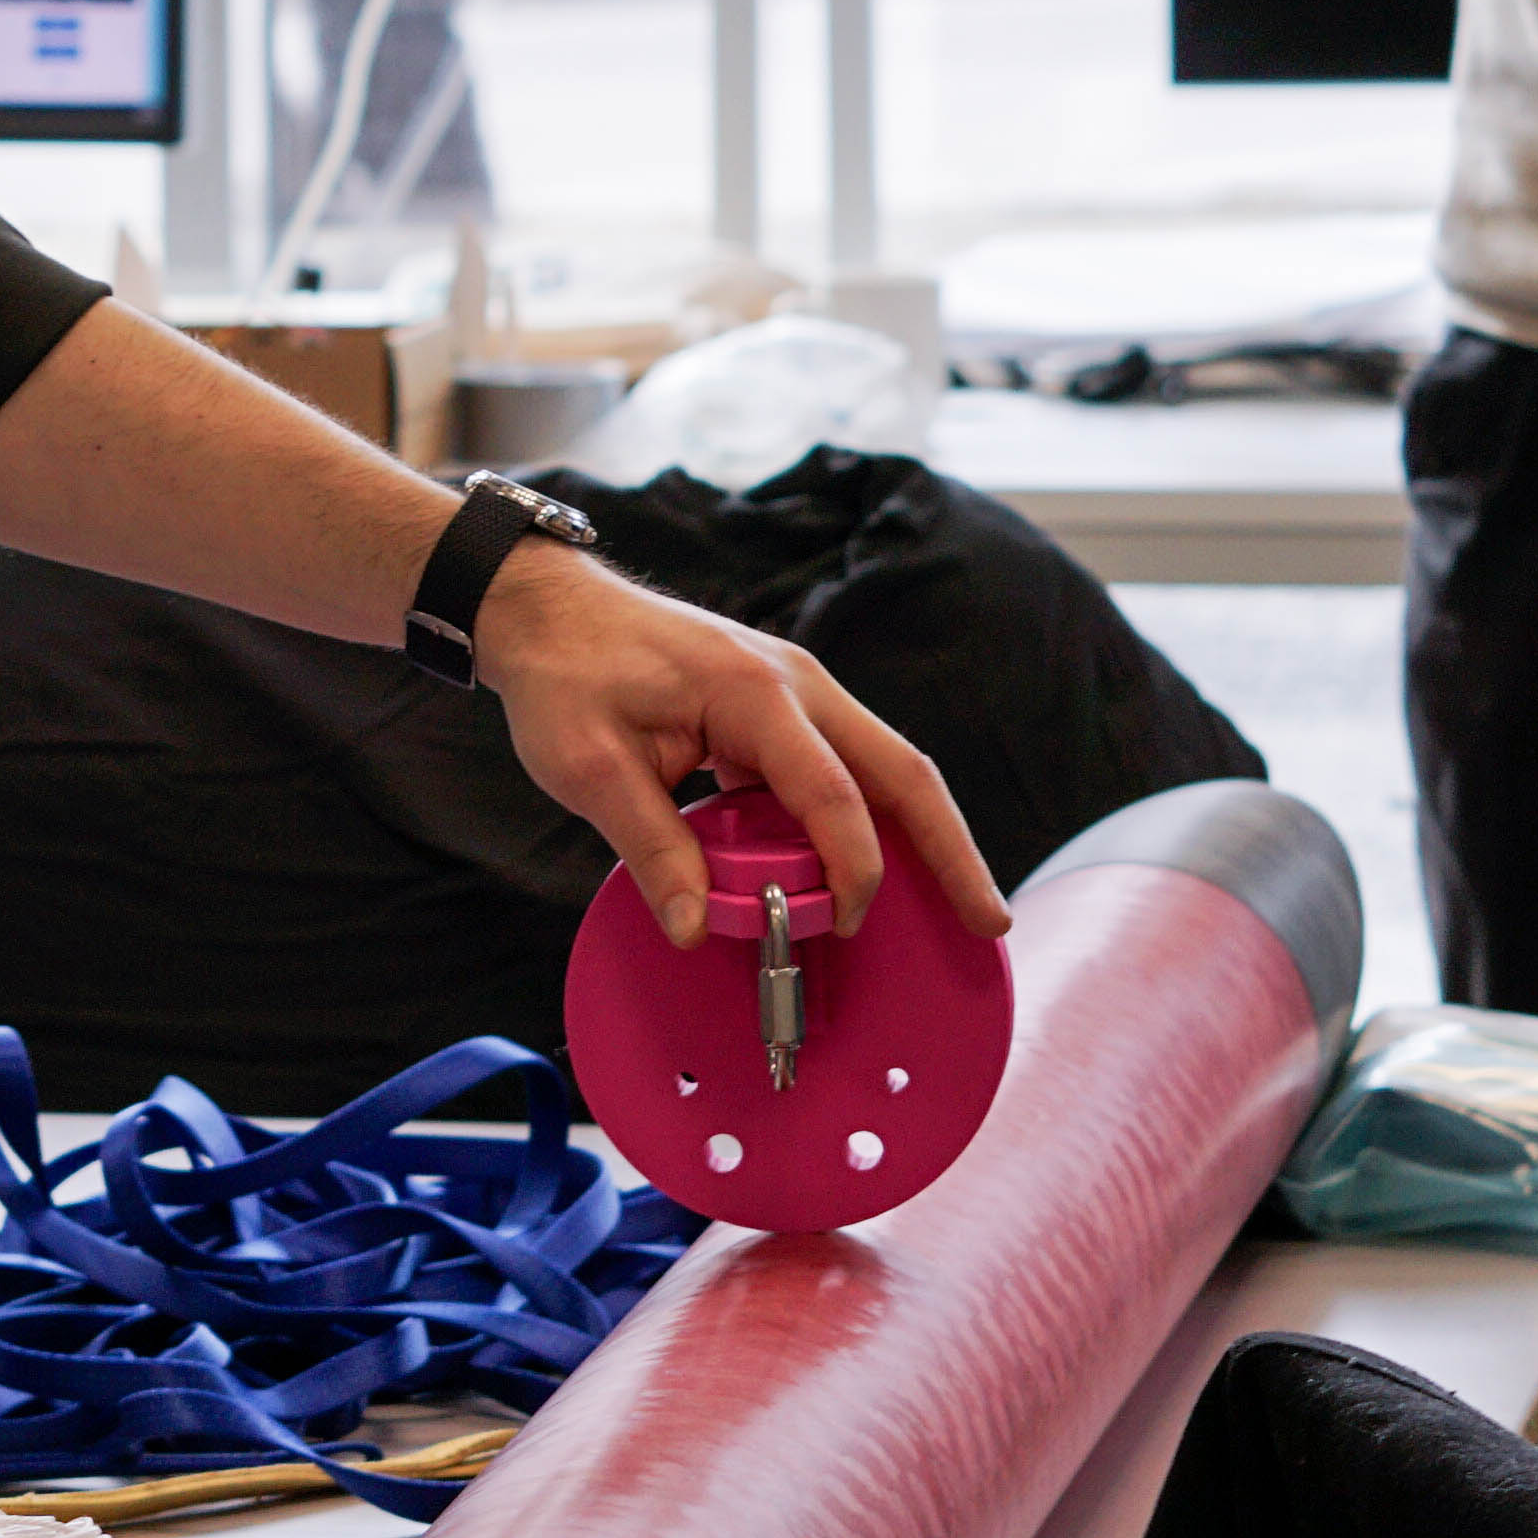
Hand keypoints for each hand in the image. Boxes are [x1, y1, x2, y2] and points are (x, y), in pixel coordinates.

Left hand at [469, 542, 1000, 950]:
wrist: (548, 608)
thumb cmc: (565, 675)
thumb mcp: (588, 767)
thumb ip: (649, 847)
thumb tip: (696, 928)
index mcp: (754, 692)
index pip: (830, 791)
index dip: (848, 867)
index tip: (840, 925)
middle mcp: (796, 683)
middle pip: (901, 770)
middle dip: (951, 848)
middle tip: (988, 920)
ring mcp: (797, 691)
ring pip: (886, 767)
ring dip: (923, 835)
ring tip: (959, 907)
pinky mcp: (783, 708)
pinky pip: (848, 768)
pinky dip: (872, 822)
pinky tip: (877, 874)